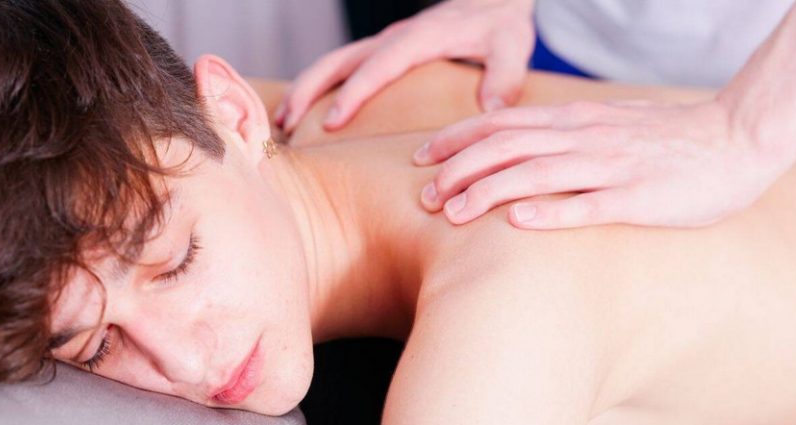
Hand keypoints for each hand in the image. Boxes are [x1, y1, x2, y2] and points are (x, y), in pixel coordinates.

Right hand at [276, 0, 534, 133]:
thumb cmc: (502, 23)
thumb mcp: (513, 45)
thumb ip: (505, 76)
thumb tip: (490, 109)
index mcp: (420, 38)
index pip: (378, 66)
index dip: (354, 92)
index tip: (332, 121)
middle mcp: (396, 38)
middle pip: (339, 60)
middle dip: (308, 90)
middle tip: (284, 125)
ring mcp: (387, 44)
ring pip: (335, 63)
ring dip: (305, 89)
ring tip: (282, 123)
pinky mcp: (387, 52)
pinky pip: (346, 67)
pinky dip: (322, 87)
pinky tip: (308, 115)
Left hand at [414, 100, 793, 228]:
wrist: (738, 137)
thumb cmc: (671, 140)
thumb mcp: (610, 125)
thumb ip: (568, 134)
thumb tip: (524, 148)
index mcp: (577, 120)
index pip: (503, 123)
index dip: (458, 139)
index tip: (423, 159)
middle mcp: (586, 137)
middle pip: (508, 146)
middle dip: (459, 169)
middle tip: (425, 196)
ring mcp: (612, 166)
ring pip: (538, 173)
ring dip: (490, 191)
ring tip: (453, 212)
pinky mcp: (639, 197)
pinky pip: (589, 205)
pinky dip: (551, 212)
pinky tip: (518, 223)